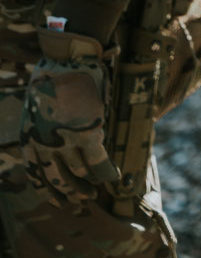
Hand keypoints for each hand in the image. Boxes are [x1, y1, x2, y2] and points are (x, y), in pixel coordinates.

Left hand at [21, 31, 120, 202]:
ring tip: (96, 189)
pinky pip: (99, 162)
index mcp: (29, 138)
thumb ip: (42, 130)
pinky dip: (107, 172)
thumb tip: (53, 148)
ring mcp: (67, 141)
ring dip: (89, 185)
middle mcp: (45, 145)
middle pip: (58, 181)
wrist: (69, 56)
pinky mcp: (88, 133)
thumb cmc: (53, 76)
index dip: (50, 193)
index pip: (37, 177)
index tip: (60, 202)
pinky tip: (113, 176)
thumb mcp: (36, 106)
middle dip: (71, 193)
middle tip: (82, 199)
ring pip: (80, 174)